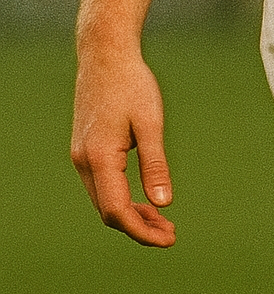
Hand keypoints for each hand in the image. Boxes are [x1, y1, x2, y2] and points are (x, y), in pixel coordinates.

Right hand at [71, 46, 175, 246]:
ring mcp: (82, 157)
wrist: (105, 56)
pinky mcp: (86, 150)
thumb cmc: (132, 84)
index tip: (168, 238)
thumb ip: (155, 165)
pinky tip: (145, 200)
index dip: (142, 231)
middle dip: (139, 227)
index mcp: (99, 158)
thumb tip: (164, 204)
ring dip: (131, 215)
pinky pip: (102, 186)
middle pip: (108, 212)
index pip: (117, 211)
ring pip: (104, 201)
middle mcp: (84, 162)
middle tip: (171, 233)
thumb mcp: (150, 123)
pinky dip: (122, 198)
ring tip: (162, 220)